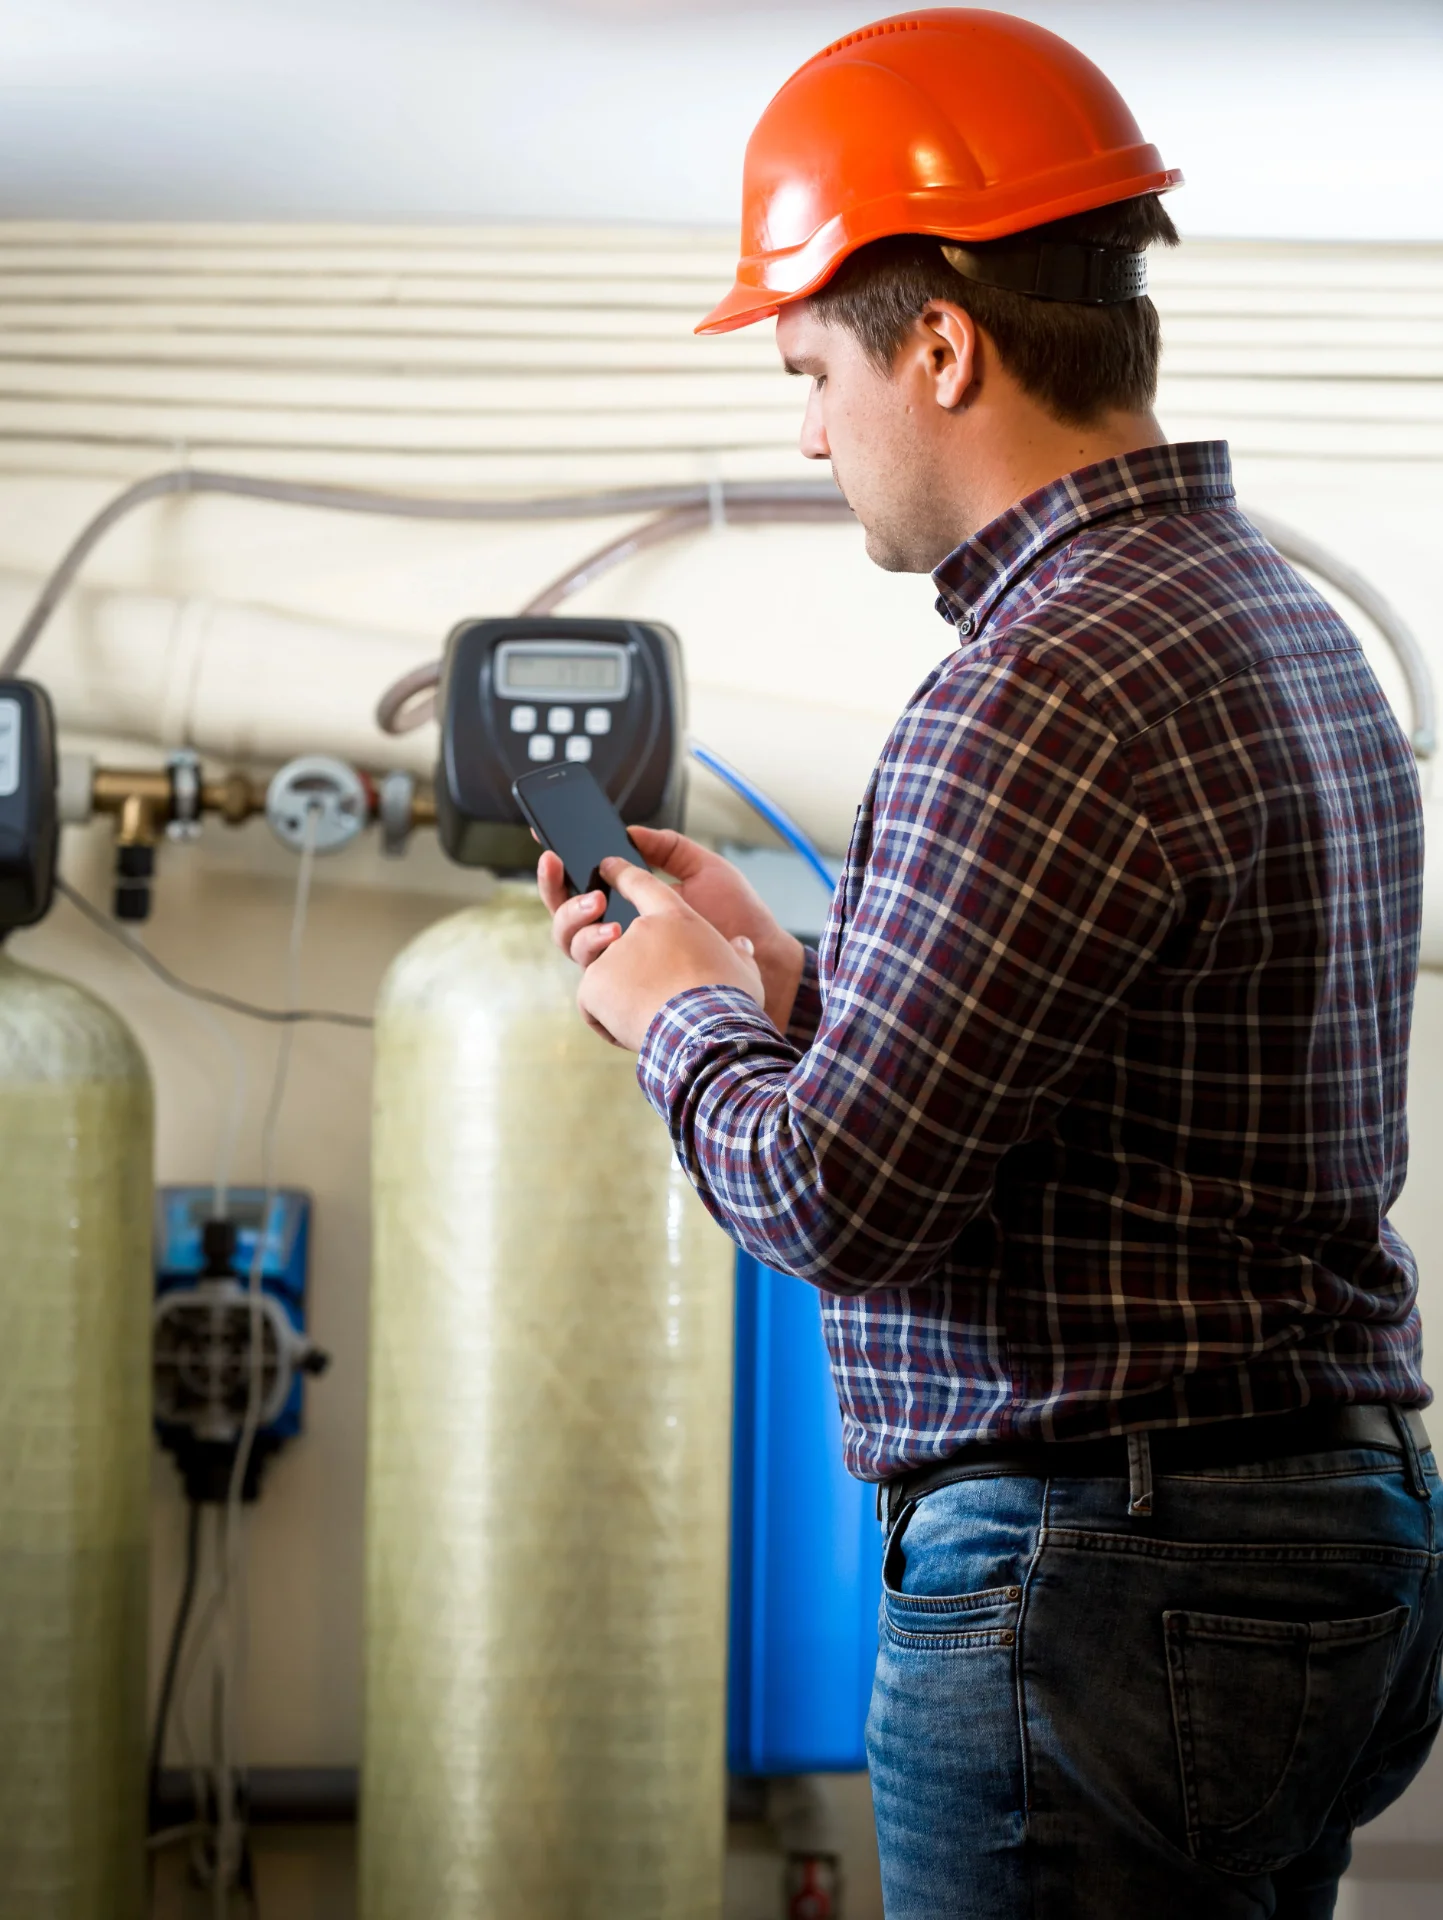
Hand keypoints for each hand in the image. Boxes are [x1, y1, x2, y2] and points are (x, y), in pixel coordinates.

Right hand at [538, 826, 805, 1028]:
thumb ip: (668, 848)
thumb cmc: (739, 917)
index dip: (558, 870)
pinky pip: (591, 979)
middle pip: (565, 918)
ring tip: (600, 905)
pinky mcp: (630, 995)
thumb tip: (629, 831)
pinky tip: (612, 935)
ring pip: (571, 945)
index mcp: (632, 907)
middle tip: (564, 867)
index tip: (548, 843)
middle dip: (556, 891)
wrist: (765, 960)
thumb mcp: (706, 869)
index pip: (582, 888)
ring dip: (574, 920)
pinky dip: (593, 952)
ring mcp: (622, 968)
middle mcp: (620, 938)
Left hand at [574, 859, 764, 1050]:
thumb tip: (743, 946)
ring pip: (598, 970)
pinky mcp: (593, 986)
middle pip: (606, 927)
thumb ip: (738, 953)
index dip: (623, 874)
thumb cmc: (730, 1003)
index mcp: (675, 918)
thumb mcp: (744, 970)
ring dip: (611, 989)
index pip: (643, 885)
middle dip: (599, 934)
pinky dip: (606, 1021)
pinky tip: (631, 1031)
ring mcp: (611, 956)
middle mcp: (638, 930)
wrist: (706, 1032)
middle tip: (623, 960)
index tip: (608, 866)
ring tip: (639, 1009)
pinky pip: (591, 1004)